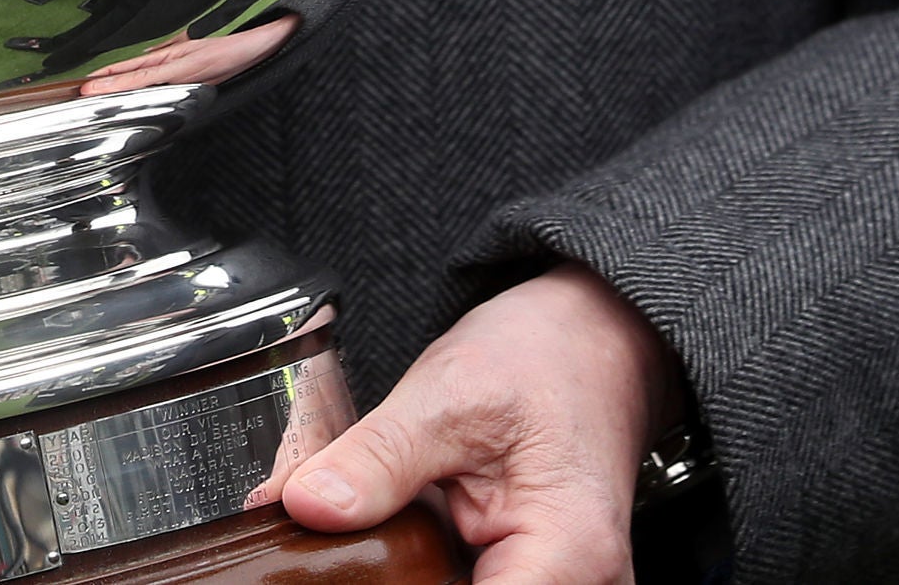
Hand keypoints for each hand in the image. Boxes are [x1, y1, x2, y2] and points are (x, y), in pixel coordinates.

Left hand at [279, 265, 677, 584]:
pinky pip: (464, 583)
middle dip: (388, 575)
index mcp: (566, 558)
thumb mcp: (448, 395)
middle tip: (342, 530)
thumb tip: (307, 506)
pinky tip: (399, 527)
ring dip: (401, 571)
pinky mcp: (531, 579)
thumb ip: (377, 459)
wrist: (591, 339)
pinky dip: (421, 565)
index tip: (345, 561)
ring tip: (377, 516)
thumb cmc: (542, 360)